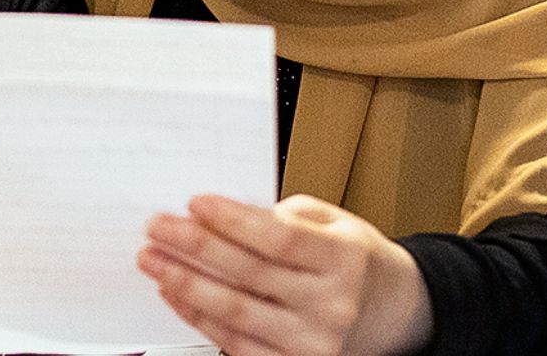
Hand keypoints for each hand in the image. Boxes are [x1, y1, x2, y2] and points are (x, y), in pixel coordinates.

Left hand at [138, 193, 430, 355]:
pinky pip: (236, 344)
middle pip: (250, 275)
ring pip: (236, 313)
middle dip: (195, 248)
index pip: (279, 239)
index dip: (232, 221)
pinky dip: (199, 318)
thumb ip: (283, 217)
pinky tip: (176, 294)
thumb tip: (220, 216)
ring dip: (186, 284)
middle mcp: (333, 305)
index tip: (194, 204)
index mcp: (345, 260)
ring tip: (154, 260)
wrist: (392, 313)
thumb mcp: (335, 223)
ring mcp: (315, 343)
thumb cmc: (354, 262)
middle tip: (158, 228)